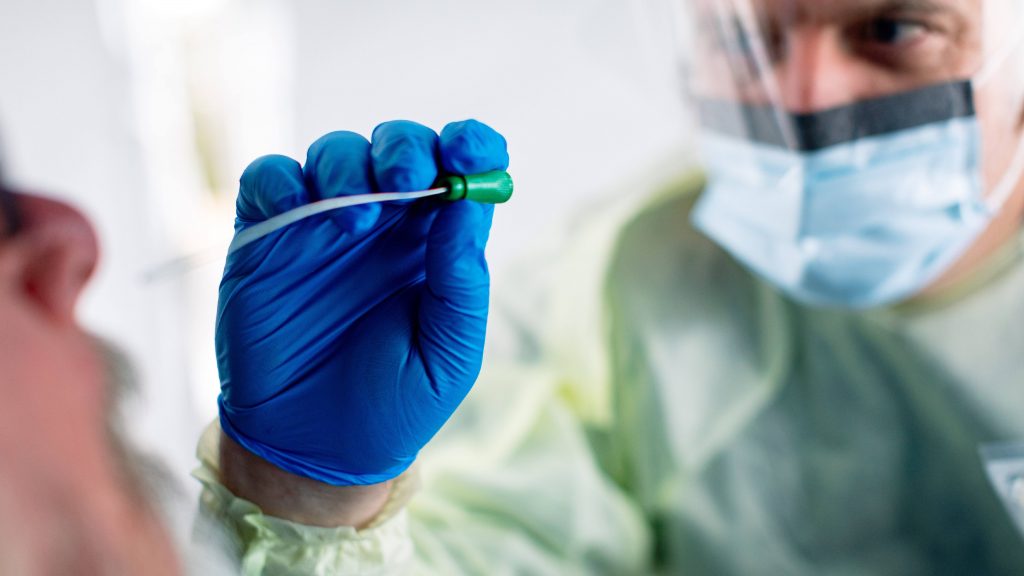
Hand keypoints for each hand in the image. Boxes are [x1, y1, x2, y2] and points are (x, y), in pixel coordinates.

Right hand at [215, 120, 508, 485]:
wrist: (314, 450)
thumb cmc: (393, 405)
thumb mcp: (448, 356)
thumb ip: (461, 283)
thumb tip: (469, 204)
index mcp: (435, 245)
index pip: (460, 171)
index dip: (470, 146)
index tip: (472, 150)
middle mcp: (384, 225)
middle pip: (398, 148)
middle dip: (406, 148)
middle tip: (407, 178)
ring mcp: (322, 227)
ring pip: (334, 154)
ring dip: (347, 166)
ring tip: (355, 221)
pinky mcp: (267, 238)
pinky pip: (267, 181)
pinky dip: (279, 179)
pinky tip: (295, 206)